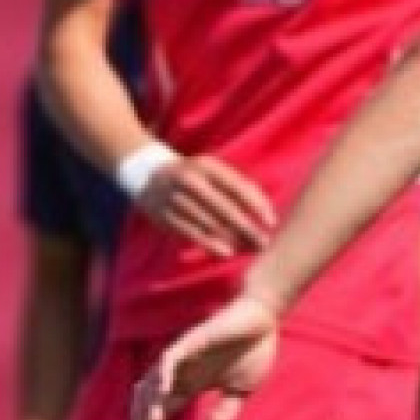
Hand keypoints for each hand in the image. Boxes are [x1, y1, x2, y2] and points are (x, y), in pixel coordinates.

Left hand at [129, 294, 282, 419]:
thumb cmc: (252, 350)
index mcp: (191, 383)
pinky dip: (164, 373)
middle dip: (143, 418)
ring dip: (152, 400)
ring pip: (156, 378)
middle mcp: (182, 370)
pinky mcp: (192, 339)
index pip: (163, 407)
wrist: (264, 319)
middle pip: (151, 396)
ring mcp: (184, 355)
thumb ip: (225, 413)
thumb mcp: (240, 391)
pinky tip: (164, 390)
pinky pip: (171, 357)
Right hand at [134, 154, 275, 258]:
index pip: (237, 187)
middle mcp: (189, 181)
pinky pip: (191, 233)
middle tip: (264, 244)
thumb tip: (266, 211)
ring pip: (208, 224)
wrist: (148, 175)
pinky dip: (210, 244)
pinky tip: (226, 253)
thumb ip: (239, 186)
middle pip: (224, 209)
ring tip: (249, 250)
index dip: (256, 206)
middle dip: (247, 229)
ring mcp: (175, 199)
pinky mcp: (164, 216)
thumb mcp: (214, 171)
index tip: (271, 223)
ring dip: (232, 240)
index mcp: (206, 166)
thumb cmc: (194, 175)